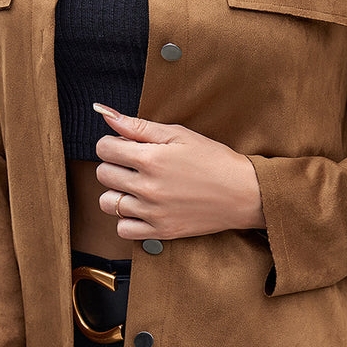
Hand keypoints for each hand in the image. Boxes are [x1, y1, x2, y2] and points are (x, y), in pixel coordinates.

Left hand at [93, 103, 265, 239]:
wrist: (243, 193)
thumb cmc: (213, 160)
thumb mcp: (179, 134)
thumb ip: (139, 126)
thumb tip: (105, 114)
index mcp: (151, 158)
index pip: (103, 148)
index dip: (112, 143)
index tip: (127, 146)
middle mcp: (148, 187)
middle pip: (102, 173)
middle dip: (115, 165)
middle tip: (136, 165)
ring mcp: (152, 212)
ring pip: (107, 203)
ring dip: (118, 193)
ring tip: (138, 187)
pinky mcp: (160, 232)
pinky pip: (122, 229)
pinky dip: (127, 219)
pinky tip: (143, 208)